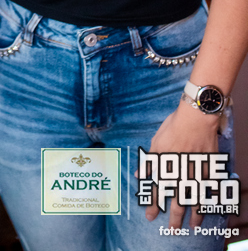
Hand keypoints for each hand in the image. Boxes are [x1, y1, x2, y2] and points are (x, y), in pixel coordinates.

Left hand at [142, 100, 220, 229]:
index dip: (153, 205)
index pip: (158, 192)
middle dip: (175, 218)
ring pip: (196, 198)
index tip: (150, 217)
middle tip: (173, 231)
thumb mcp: (155, 143)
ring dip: (195, 214)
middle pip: (178, 201)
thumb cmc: (172, 128)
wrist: (195, 119)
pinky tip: (210, 204)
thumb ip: (149, 162)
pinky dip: (211, 196)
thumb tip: (139, 175)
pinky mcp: (209, 167)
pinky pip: (211, 186)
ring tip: (194, 226)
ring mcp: (197, 172)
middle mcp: (181, 174)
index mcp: (166, 168)